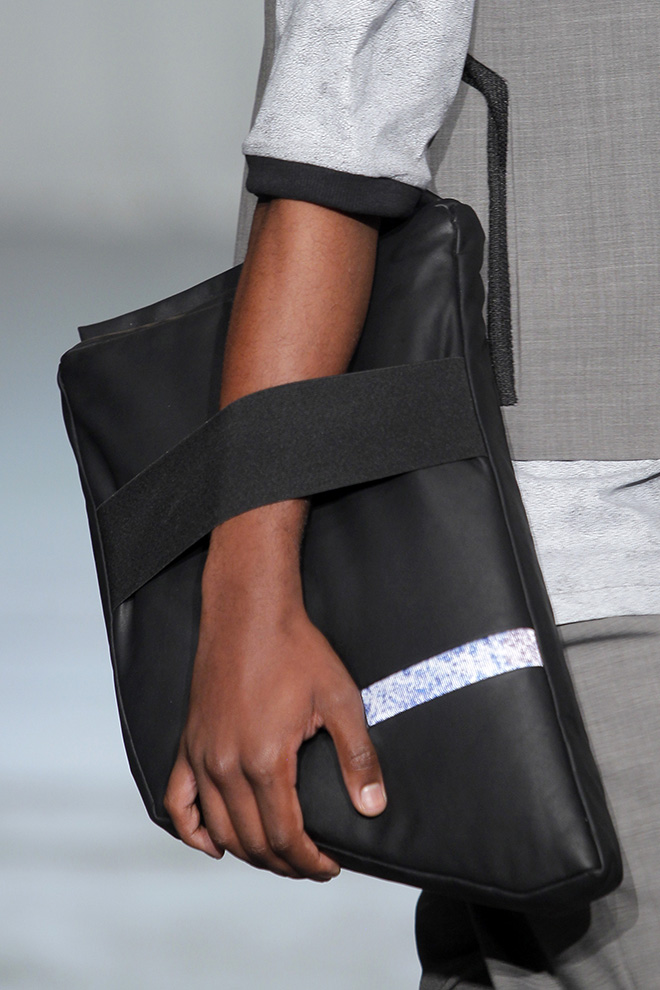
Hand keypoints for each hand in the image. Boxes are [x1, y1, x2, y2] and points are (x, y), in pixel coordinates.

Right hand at [164, 552, 386, 880]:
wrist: (249, 610)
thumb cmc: (294, 648)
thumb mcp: (339, 699)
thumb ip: (357, 757)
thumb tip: (373, 806)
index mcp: (264, 760)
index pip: (285, 836)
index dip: (309, 862)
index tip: (328, 867)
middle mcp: (225, 765)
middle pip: (251, 841)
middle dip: (284, 864)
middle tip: (310, 865)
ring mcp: (201, 755)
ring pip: (218, 829)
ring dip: (247, 853)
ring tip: (277, 856)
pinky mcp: (188, 742)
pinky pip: (177, 801)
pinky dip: (191, 831)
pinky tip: (213, 843)